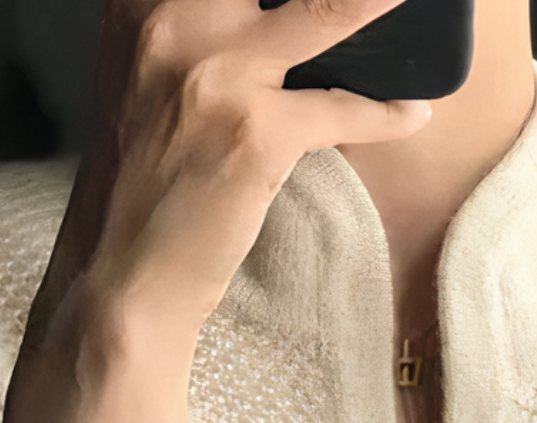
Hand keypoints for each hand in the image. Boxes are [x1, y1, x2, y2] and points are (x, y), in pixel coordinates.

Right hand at [3, 0, 433, 422]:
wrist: (122, 281)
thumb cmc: (142, 186)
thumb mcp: (144, 79)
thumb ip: (190, 27)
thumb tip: (264, 11)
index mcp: (141, 2)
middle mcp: (170, 21)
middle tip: (368, 3)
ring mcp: (215, 75)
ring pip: (326, 9)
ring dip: (376, 5)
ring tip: (414, 2)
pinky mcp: (254, 134)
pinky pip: (342, 107)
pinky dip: (386, 113)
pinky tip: (411, 114)